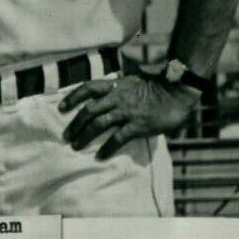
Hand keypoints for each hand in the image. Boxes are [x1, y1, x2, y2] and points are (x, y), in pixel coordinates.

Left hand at [59, 73, 197, 159]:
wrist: (176, 91)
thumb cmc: (156, 87)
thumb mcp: (131, 82)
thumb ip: (117, 89)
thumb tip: (107, 99)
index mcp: (115, 85)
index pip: (87, 88)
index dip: (72, 98)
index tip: (61, 108)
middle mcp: (117, 98)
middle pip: (88, 110)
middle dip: (75, 124)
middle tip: (66, 136)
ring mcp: (127, 112)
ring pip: (98, 124)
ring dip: (84, 136)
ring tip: (76, 146)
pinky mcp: (138, 126)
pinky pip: (117, 138)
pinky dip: (107, 148)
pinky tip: (100, 156)